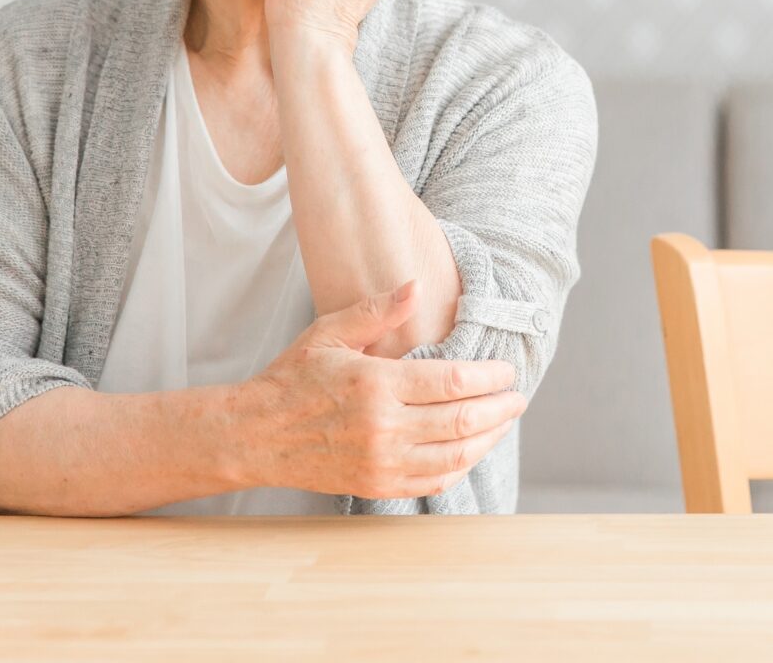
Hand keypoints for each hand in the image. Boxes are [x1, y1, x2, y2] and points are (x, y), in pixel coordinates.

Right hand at [231, 279, 524, 498]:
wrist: (255, 435)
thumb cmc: (292, 378)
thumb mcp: (329, 332)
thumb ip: (377, 311)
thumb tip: (417, 286)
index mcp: (376, 385)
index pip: (452, 381)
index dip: (489, 376)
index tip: (507, 370)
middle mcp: (383, 428)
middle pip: (463, 420)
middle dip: (500, 408)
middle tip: (517, 397)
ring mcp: (382, 463)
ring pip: (455, 456)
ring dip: (489, 439)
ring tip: (504, 422)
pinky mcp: (378, 486)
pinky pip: (434, 482)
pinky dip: (462, 467)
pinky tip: (472, 451)